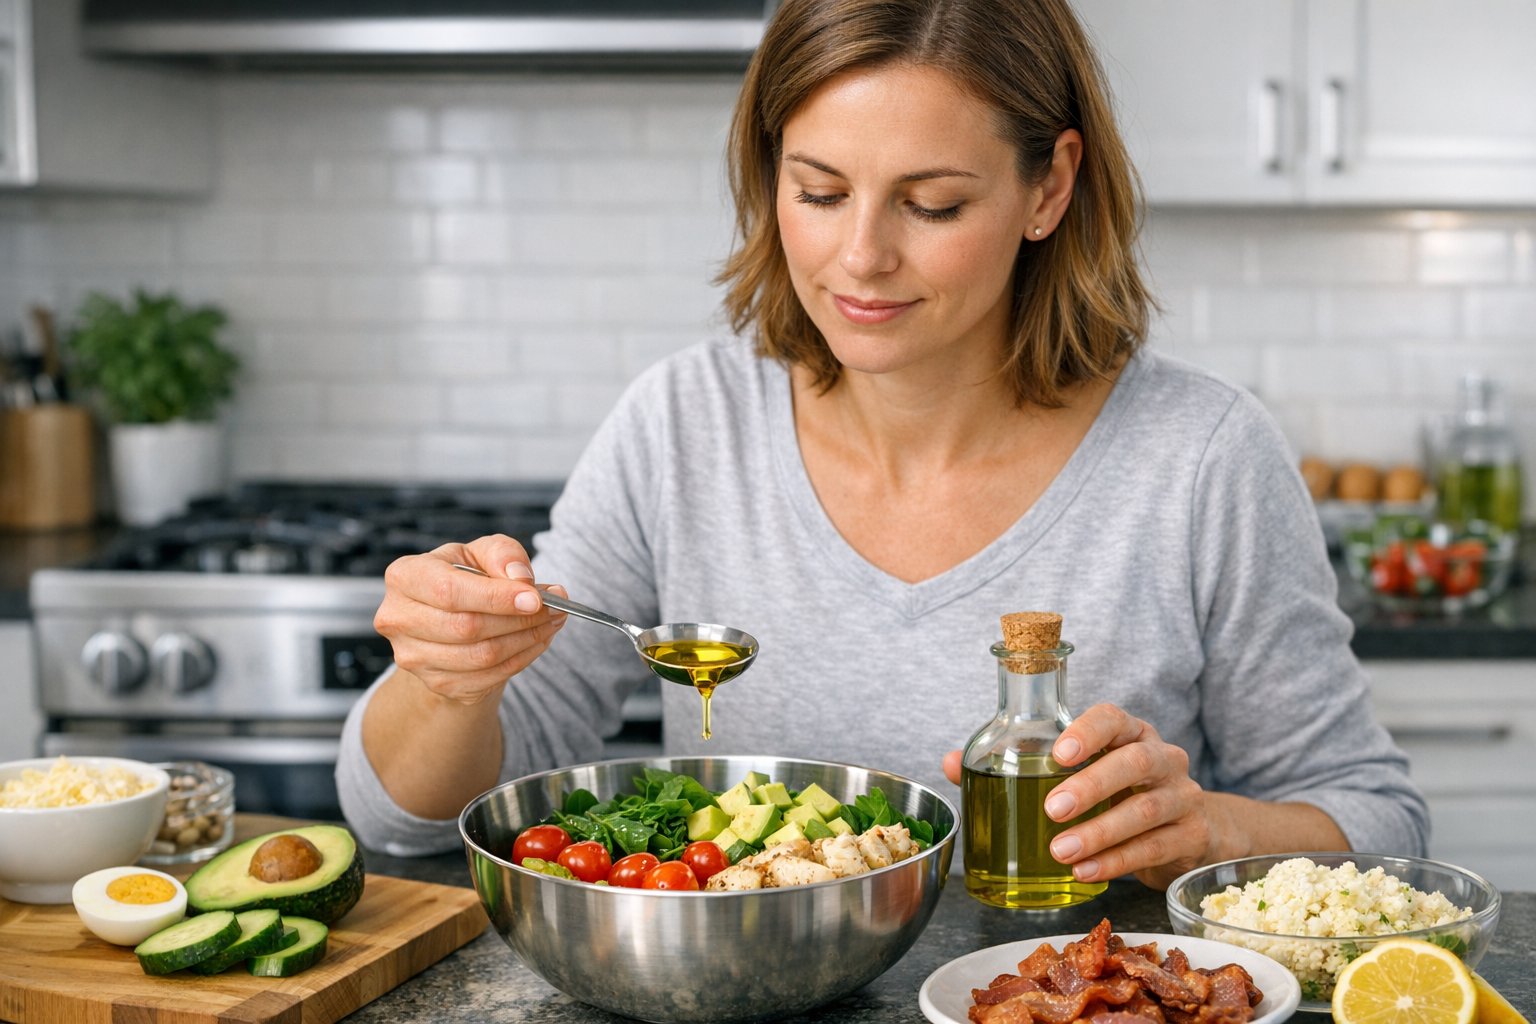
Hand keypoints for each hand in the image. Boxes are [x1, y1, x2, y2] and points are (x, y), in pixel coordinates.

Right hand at [373, 535, 567, 704]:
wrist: (449, 619)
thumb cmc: (466, 578)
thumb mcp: (482, 553)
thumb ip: (503, 554)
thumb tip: (520, 578)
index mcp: (405, 577)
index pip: (449, 592)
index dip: (496, 597)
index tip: (536, 598)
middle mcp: (399, 619)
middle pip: (466, 627)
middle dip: (519, 620)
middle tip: (556, 608)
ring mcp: (414, 657)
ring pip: (481, 657)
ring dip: (527, 640)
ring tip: (552, 621)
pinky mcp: (436, 684)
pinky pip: (488, 678)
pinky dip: (521, 659)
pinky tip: (537, 640)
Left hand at [942, 702, 1216, 889]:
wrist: (1189, 828)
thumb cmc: (1118, 791)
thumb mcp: (1079, 773)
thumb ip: (1016, 764)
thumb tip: (950, 763)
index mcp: (1129, 733)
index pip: (1113, 717)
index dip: (1088, 731)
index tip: (1059, 752)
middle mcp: (1162, 757)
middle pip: (1134, 763)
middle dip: (1091, 786)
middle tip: (1051, 810)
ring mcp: (1182, 796)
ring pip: (1145, 810)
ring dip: (1100, 833)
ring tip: (1062, 853)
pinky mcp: (1190, 836)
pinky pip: (1155, 848)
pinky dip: (1117, 863)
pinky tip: (1086, 873)